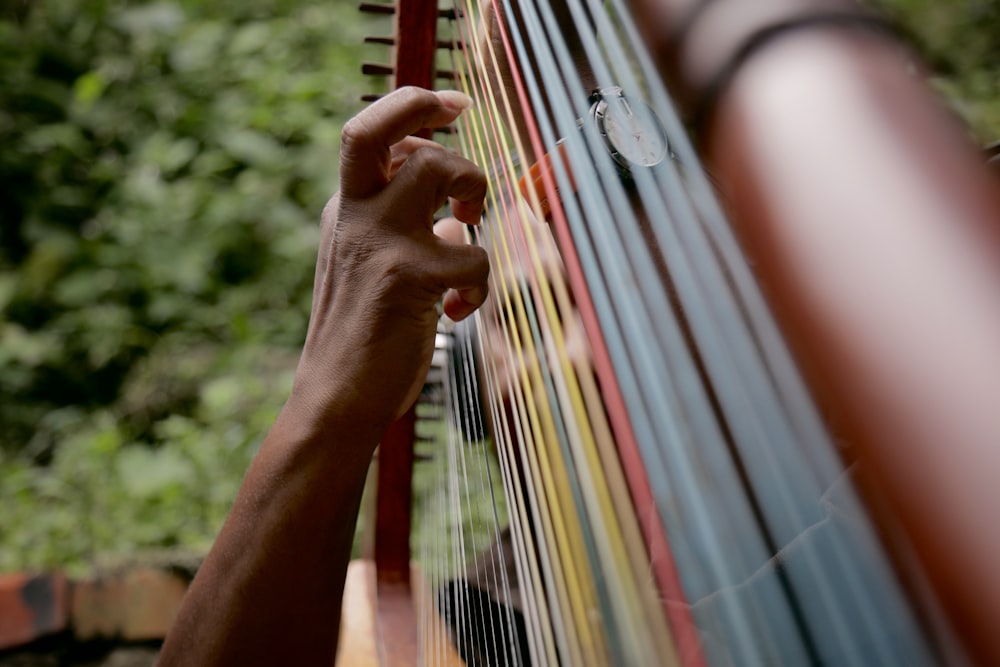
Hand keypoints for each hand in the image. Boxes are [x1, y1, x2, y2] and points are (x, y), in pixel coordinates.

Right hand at [292, 87, 489, 436]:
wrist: (336, 399)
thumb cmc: (363, 338)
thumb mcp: (374, 270)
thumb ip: (408, 234)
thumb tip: (458, 222)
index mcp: (347, 209)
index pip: (367, 132)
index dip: (412, 106)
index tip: (452, 103)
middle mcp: (357, 214)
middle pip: (392, 130)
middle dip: (441, 128)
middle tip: (467, 179)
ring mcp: (380, 241)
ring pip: (439, 169)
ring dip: (473, 193)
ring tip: (469, 237)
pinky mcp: (408, 276)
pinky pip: (472, 256)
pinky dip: (479, 284)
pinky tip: (457, 311)